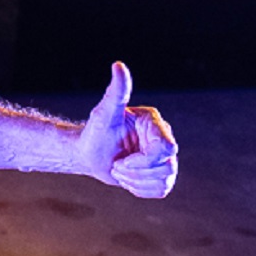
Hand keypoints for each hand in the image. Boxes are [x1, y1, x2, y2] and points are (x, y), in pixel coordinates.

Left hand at [75, 63, 177, 198]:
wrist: (89, 154)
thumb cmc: (95, 132)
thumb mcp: (104, 113)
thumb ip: (116, 92)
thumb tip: (118, 65)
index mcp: (154, 122)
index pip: (166, 149)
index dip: (144, 161)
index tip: (122, 160)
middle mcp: (164, 138)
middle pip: (167, 167)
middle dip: (136, 172)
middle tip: (117, 166)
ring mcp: (165, 158)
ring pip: (164, 181)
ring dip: (136, 182)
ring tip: (120, 170)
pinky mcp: (160, 174)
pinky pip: (161, 190)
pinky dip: (140, 190)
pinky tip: (127, 179)